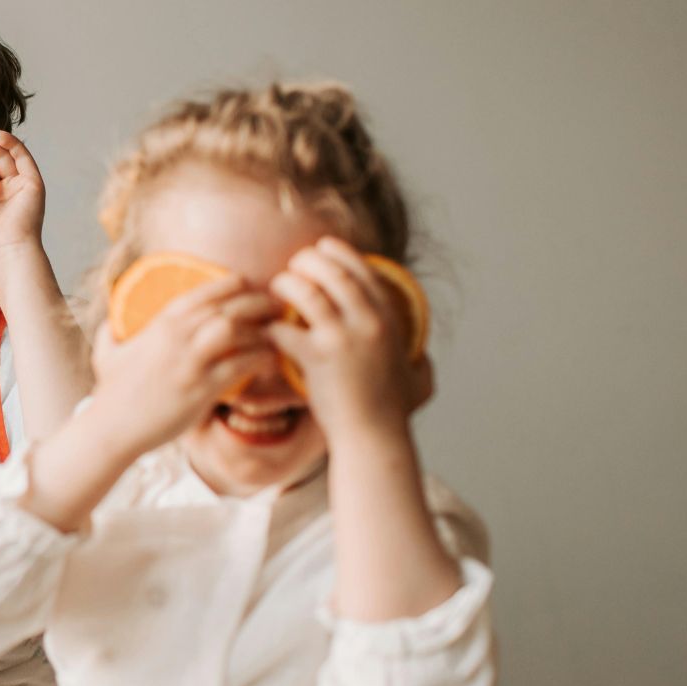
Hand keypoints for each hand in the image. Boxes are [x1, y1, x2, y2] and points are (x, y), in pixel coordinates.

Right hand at [83, 275, 278, 458]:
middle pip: (228, 306)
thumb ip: (111, 333)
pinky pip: (240, 365)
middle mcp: (177, 336)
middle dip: (258, 302)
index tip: (249, 287)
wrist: (111, 429)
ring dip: (262, 329)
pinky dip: (260, 359)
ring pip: (236, 330)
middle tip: (277, 306)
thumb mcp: (106, 353)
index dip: (232, 285)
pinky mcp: (201, 388)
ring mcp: (190, 361)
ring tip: (279, 334)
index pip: (204, 292)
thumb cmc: (111, 393)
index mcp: (161, 323)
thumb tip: (110, 324)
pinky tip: (270, 362)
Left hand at [266, 236, 425, 443]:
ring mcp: (342, 338)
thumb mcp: (416, 378)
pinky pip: (283, 328)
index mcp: (389, 320)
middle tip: (294, 265)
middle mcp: (368, 322)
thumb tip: (421, 354)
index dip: (339, 252)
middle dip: (308, 260)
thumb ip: (418, 359)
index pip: (364, 270)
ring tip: (276, 288)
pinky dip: (270, 325)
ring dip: (286, 284)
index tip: (322, 247)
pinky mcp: (316, 358)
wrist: (374, 439)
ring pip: (306, 292)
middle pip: (332, 271)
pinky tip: (265, 328)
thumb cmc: (392, 413)